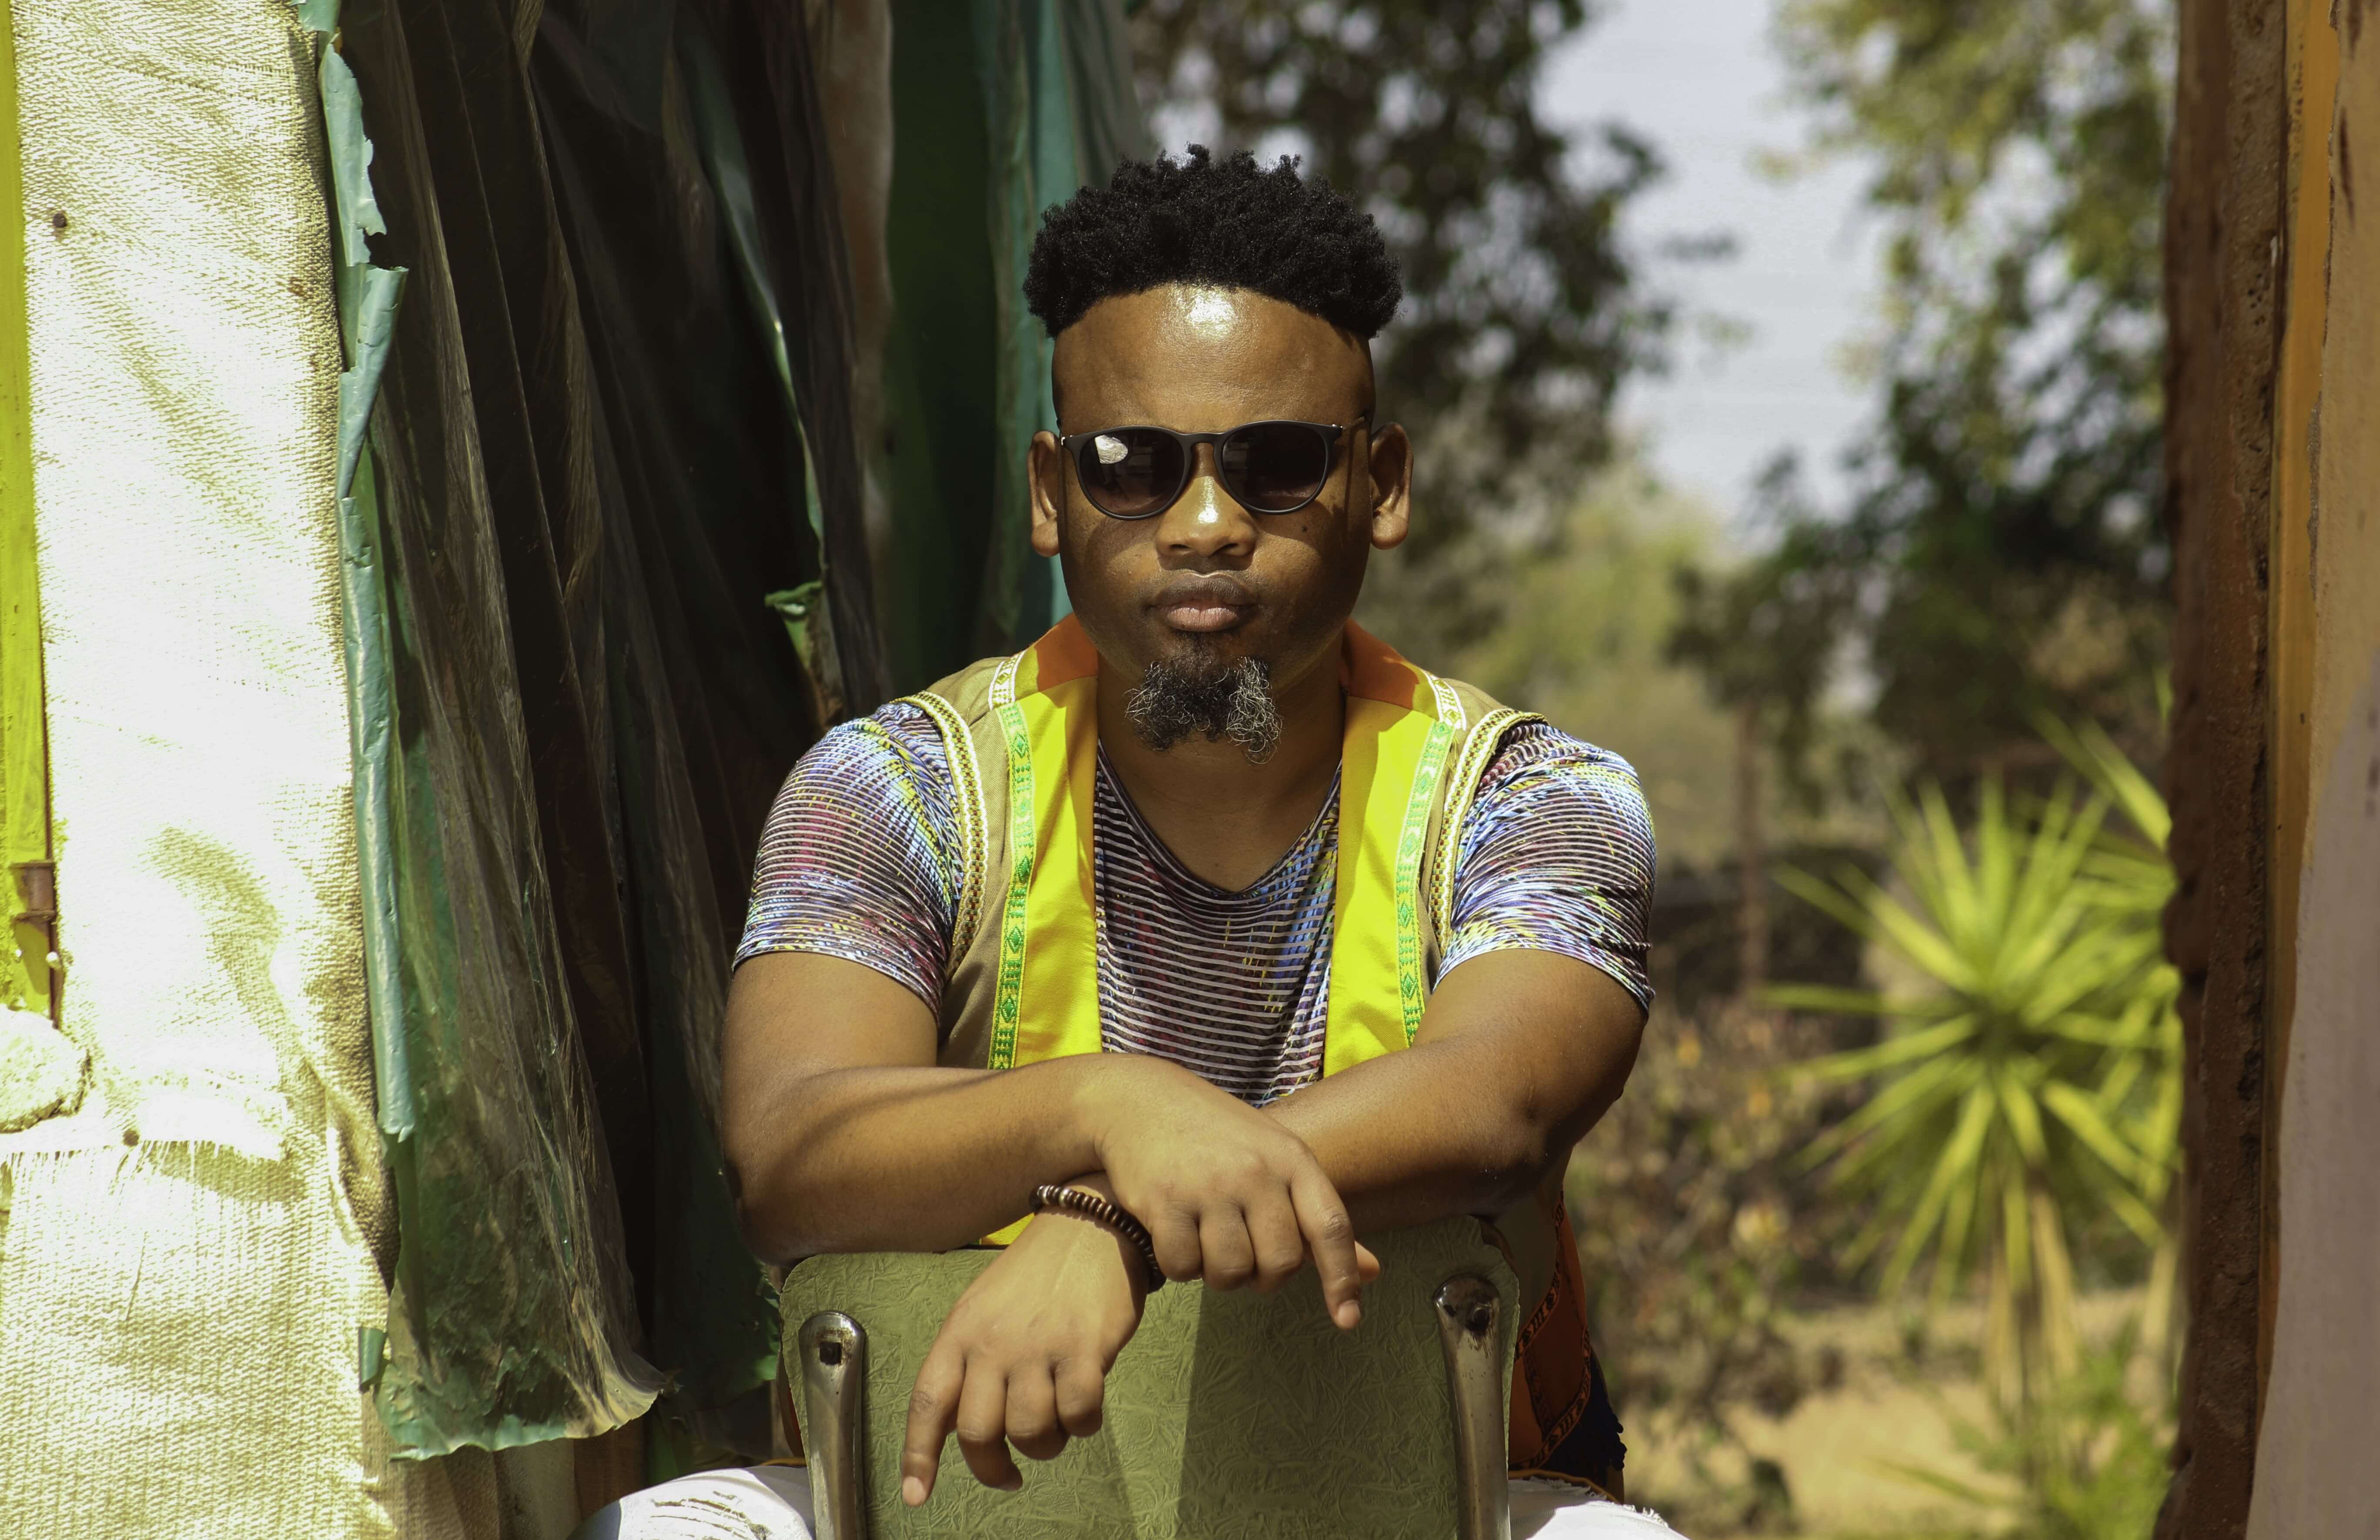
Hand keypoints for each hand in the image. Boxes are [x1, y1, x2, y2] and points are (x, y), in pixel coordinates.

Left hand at [900, 1203, 1149, 1504]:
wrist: (1090, 1226)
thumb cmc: (1037, 1275)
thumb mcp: (984, 1309)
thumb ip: (968, 1362)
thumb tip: (956, 1427)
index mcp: (960, 1332)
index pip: (928, 1401)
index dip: (919, 1454)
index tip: (917, 1495)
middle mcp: (993, 1342)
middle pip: (977, 1432)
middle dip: (992, 1467)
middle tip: (1009, 1473)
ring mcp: (1039, 1346)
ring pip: (1029, 1433)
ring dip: (1044, 1445)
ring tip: (1055, 1427)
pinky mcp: (1084, 1349)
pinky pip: (1079, 1416)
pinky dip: (1083, 1426)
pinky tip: (1085, 1410)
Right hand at [1083, 1056, 1379, 1326]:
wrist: (1141, 1099)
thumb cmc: (1218, 1138)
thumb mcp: (1275, 1159)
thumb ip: (1317, 1217)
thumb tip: (1374, 1273)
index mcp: (1291, 1158)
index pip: (1330, 1227)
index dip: (1342, 1277)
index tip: (1347, 1320)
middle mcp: (1254, 1171)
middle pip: (1279, 1265)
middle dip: (1262, 1275)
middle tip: (1241, 1250)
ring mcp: (1208, 1186)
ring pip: (1230, 1274)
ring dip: (1218, 1273)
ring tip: (1206, 1239)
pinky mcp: (1162, 1201)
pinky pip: (1183, 1267)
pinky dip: (1180, 1265)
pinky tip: (1174, 1233)